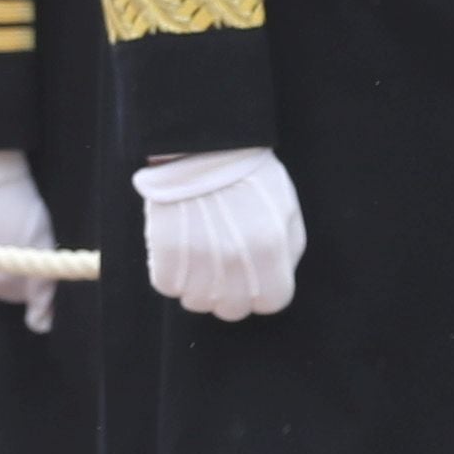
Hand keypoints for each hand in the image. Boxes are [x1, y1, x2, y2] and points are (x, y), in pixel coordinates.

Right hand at [136, 146, 303, 321]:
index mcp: (270, 250)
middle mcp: (235, 260)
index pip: (271, 302)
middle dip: (228, 295)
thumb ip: (288, 250)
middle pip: (231, 309)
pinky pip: (166, 285)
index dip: (262, 294)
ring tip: (197, 260)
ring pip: (196, 302)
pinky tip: (177, 254)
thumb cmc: (248, 175)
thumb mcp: (286, 207)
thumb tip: (275, 279)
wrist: (202, 143)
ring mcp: (198, 257)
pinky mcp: (165, 249)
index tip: (252, 281)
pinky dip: (170, 275)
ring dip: (197, 287)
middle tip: (222, 271)